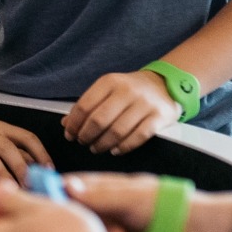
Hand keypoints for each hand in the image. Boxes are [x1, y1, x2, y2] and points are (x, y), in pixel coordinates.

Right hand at [0, 103, 51, 186]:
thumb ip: (12, 148)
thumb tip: (36, 166)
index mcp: (1, 128)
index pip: (26, 137)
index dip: (40, 153)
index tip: (49, 170)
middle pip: (8, 148)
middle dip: (21, 168)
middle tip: (31, 186)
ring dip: (2, 172)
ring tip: (12, 188)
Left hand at [63, 70, 179, 154]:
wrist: (165, 84)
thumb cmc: (130, 90)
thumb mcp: (108, 90)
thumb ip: (88, 105)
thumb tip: (66, 123)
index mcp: (110, 82)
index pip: (84, 106)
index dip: (73, 124)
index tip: (69, 134)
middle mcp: (127, 91)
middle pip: (99, 120)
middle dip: (86, 135)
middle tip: (83, 142)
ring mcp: (144, 104)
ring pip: (117, 131)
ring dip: (102, 144)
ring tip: (96, 148)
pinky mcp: (159, 117)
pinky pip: (137, 137)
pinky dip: (123, 147)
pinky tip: (115, 150)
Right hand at [65, 172, 230, 231]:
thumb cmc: (170, 206)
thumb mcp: (131, 197)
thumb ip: (99, 195)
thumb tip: (66, 187)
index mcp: (107, 190)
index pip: (73, 189)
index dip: (55, 194)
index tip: (41, 203)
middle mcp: (108, 212)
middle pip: (79, 219)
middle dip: (87, 226)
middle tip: (109, 230)